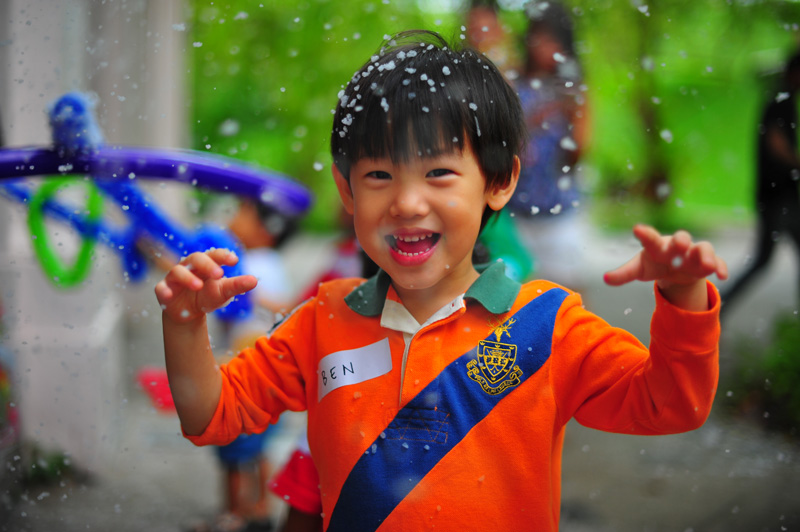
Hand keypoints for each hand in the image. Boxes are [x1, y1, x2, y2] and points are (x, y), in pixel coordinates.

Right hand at [154, 248, 256, 322]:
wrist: (188, 313)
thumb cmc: (207, 296)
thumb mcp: (223, 292)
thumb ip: (237, 286)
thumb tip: (254, 281)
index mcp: (206, 264)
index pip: (214, 254)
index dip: (223, 255)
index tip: (234, 260)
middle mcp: (189, 267)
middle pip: (195, 258)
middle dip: (207, 264)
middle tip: (219, 274)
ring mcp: (174, 278)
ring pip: (178, 271)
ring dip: (188, 278)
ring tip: (199, 286)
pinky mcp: (163, 290)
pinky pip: (161, 288)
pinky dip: (164, 290)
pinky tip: (169, 295)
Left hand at [603, 224, 727, 309]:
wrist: (676, 270)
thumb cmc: (655, 264)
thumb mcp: (639, 270)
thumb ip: (624, 273)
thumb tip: (605, 279)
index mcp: (658, 246)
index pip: (650, 238)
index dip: (645, 234)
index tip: (637, 229)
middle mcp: (677, 246)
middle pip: (681, 238)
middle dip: (681, 240)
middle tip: (679, 244)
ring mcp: (694, 253)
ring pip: (703, 248)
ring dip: (706, 255)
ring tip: (708, 266)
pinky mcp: (707, 263)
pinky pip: (718, 262)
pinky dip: (721, 267)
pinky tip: (722, 276)